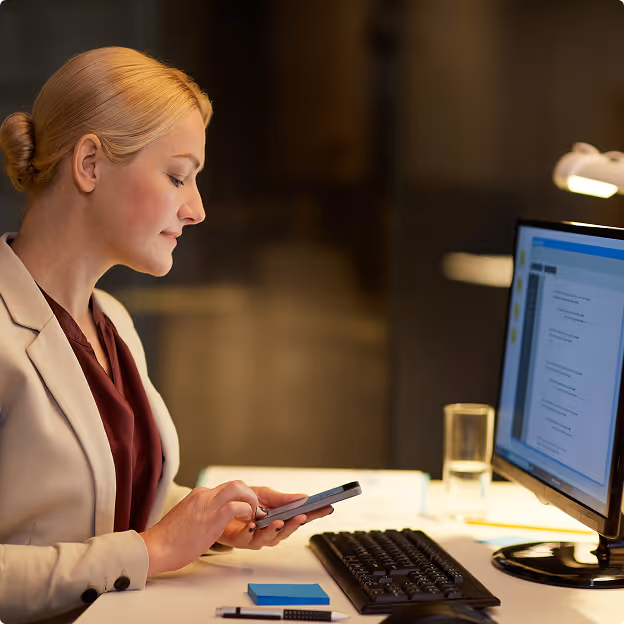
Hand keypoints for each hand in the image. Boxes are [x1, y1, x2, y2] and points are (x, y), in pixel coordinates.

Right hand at [139, 480, 257, 576]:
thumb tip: (209, 522)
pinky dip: (246, 512)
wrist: (156, 548)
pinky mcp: (214, 517)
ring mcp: (209, 504)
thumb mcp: (186, 520)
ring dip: (251, 500)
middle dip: (249, 494)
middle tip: (253, 509)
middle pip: (235, 484)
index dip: (238, 497)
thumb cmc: (168, 541)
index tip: (244, 508)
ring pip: (239, 488)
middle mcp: (204, 495)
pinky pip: (237, 507)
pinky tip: (247, 522)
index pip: (225, 488)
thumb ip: (200, 515)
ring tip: (253, 514)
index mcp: (198, 495)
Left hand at [216, 486, 333, 549]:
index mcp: (280, 518)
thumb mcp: (264, 494)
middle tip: (302, 516)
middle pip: (288, 531)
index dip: (315, 513)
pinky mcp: (242, 540)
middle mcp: (272, 530)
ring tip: (278, 522)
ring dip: (275, 531)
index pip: (301, 516)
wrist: (220, 508)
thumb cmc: (243, 503)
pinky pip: (249, 539)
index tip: (327, 507)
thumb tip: (304, 496)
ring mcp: (258, 537)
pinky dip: (252, 532)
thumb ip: (282, 498)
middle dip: (296, 525)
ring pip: (270, 539)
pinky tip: (254, 525)